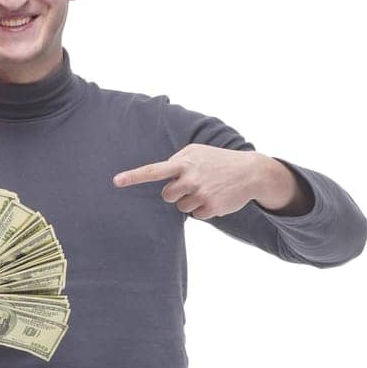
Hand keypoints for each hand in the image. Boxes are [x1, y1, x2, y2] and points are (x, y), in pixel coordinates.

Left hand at [112, 144, 269, 220]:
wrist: (250, 171)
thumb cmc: (218, 161)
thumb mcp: (197, 152)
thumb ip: (177, 162)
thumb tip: (161, 177)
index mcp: (183, 162)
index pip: (153, 170)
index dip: (133, 176)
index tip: (116, 181)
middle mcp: (189, 178)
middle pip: (167, 196)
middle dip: (176, 193)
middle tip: (193, 185)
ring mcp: (200, 194)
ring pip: (181, 207)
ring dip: (191, 201)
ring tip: (208, 189)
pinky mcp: (210, 208)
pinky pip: (196, 215)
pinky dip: (204, 208)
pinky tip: (216, 197)